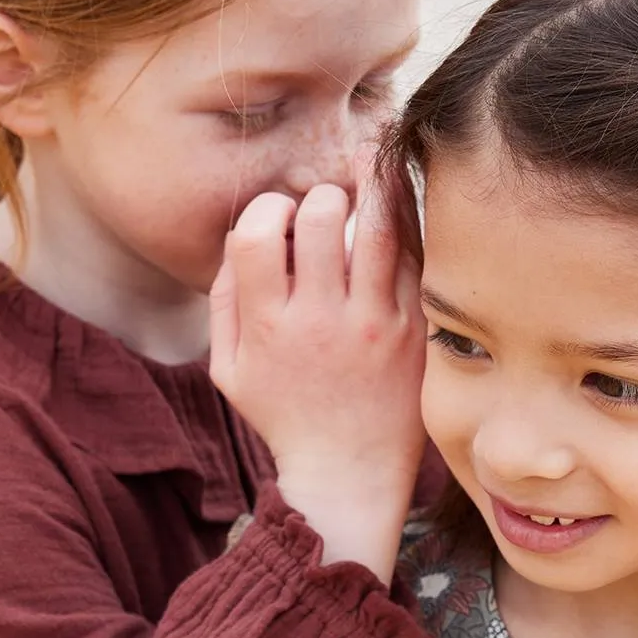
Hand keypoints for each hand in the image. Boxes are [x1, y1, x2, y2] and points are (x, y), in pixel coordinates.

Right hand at [209, 180, 427, 583]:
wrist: (348, 474)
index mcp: (269, 327)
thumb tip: (243, 238)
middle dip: (320, 196)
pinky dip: (404, 223)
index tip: (279, 218)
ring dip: (373, 182)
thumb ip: (224, 301)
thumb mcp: (230, 371)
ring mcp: (372, 325)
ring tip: (367, 163)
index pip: (256, 234)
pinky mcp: (412, 330)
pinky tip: (394, 213)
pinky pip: (413, 256)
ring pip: (379, 225)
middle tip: (327, 207)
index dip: (266, 209)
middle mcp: (321, 321)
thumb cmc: (285, 417)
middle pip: (321, 215)